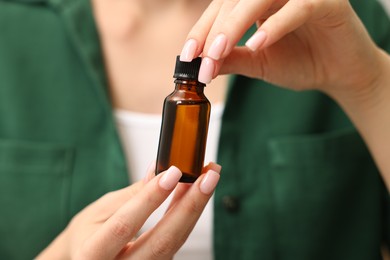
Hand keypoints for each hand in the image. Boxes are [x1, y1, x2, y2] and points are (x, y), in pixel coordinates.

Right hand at [36, 163, 220, 259]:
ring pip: (175, 242)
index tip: (172, 173)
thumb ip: (130, 195)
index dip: (150, 199)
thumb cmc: (87, 235)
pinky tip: (196, 194)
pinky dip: (188, 215)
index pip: (125, 226)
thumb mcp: (98, 211)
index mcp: (93, 254)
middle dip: (190, 205)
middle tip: (209, 175)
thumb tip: (158, 170)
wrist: (87, 259)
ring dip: (195, 207)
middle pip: (162, 241)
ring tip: (209, 178)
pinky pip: (177, 241)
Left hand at [180, 0, 385, 97]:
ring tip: (219, 51)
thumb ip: (232, 58)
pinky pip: (296, 8)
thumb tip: (200, 63)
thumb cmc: (301, 62)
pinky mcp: (325, 1)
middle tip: (202, 58)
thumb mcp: (259, 63)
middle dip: (214, 31)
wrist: (340, 73)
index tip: (187, 55)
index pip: (221, 9)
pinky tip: (258, 44)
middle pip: (234, 1)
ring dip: (235, 24)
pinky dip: (275, 25)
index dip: (201, 30)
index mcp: (257, 3)